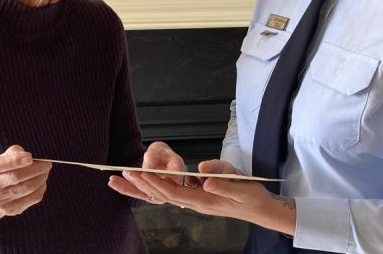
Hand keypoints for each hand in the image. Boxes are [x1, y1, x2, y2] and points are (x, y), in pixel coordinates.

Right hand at [0, 145, 51, 223]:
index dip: (14, 161)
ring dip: (41, 177)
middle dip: (35, 168)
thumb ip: (12, 153)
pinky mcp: (11, 209)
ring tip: (45, 170)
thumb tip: (25, 156)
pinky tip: (41, 181)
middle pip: (15, 177)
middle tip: (46, 163)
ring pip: (27, 187)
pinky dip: (41, 187)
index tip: (30, 157)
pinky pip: (32, 198)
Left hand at [107, 141, 187, 204]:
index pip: (166, 184)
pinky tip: (113, 183)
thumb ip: (155, 157)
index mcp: (177, 178)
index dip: (154, 180)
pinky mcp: (147, 194)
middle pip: (153, 190)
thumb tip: (147, 168)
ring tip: (113, 180)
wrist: (159, 157)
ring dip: (126, 187)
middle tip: (127, 172)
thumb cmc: (162, 153)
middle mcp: (168, 190)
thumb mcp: (161, 150)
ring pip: (141, 193)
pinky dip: (123, 188)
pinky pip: (135, 192)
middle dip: (138, 182)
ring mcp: (157, 195)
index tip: (142, 173)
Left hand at [113, 158, 295, 234]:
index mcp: (204, 199)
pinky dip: (157, 188)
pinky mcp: (198, 197)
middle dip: (141, 185)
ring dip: (144, 187)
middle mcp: (195, 203)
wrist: (260, 209)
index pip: (174, 191)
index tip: (139, 173)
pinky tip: (146, 183)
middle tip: (121, 174)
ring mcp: (196, 201)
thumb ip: (223, 178)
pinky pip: (172, 193)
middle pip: (163, 195)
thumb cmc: (251, 196)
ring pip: (165, 195)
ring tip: (125, 179)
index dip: (155, 182)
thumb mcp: (241, 184)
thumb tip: (202, 173)